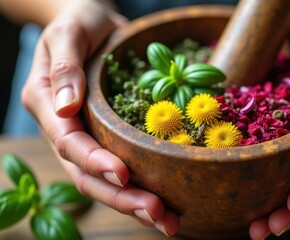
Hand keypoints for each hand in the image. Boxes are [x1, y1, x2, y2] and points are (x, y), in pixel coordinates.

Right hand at [21, 0, 178, 235]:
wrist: (94, 24)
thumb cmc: (79, 22)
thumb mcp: (68, 32)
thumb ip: (65, 66)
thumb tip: (66, 106)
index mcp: (47, 105)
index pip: (69, 143)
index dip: (95, 161)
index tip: (124, 173)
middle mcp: (66, 129)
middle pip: (87, 174)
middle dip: (122, 197)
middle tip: (158, 214)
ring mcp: (88, 136)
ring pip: (105, 180)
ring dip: (135, 203)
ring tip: (168, 221)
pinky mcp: (109, 137)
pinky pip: (123, 166)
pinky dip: (143, 189)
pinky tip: (166, 204)